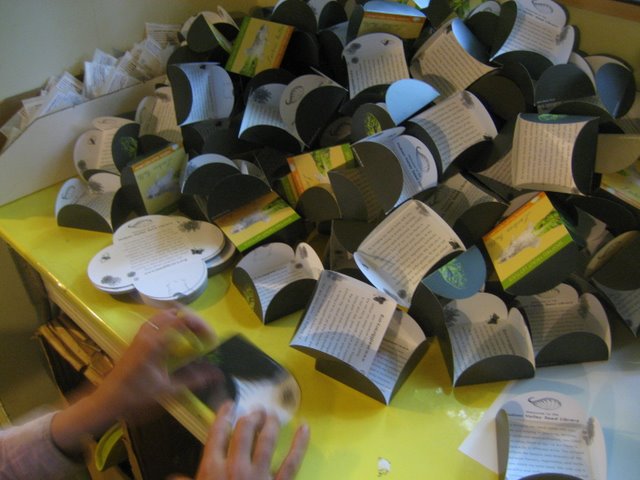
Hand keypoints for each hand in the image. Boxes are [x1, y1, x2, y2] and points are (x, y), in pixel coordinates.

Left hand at [94, 307, 219, 421]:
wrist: (108, 397)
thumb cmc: (136, 394)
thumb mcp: (167, 389)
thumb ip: (193, 380)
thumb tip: (216, 375)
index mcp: (155, 343)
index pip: (182, 320)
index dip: (200, 325)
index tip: (210, 339)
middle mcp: (148, 333)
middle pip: (175, 312)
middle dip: (194, 320)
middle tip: (205, 335)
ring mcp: (142, 333)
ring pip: (166, 314)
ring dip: (182, 320)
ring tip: (194, 334)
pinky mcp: (139, 337)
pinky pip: (158, 321)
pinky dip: (172, 323)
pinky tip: (178, 338)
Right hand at [193, 402, 309, 479]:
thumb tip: (172, 477)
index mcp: (212, 470)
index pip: (217, 435)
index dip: (223, 417)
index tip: (229, 405)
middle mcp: (236, 468)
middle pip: (244, 432)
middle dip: (250, 418)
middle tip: (255, 411)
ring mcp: (259, 476)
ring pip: (267, 441)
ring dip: (271, 424)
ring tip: (273, 415)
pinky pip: (292, 462)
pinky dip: (300, 444)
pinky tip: (304, 428)